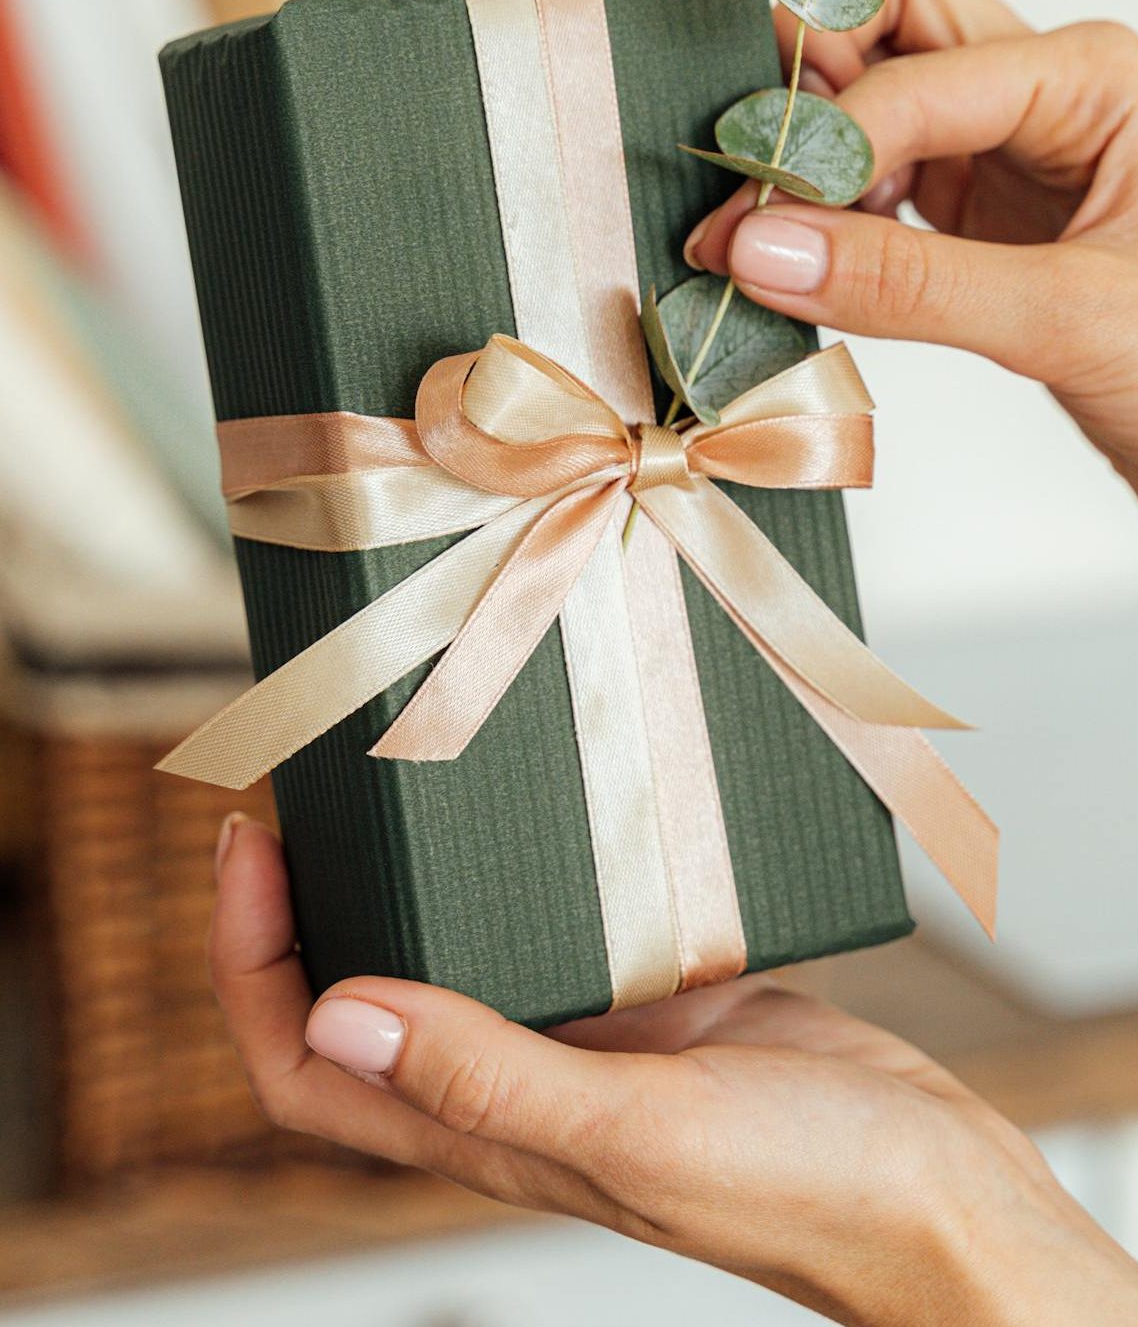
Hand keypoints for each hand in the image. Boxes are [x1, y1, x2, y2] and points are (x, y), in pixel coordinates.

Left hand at [212, 813, 1137, 1326]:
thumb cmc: (800, 1191)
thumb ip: (489, 1075)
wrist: (931, 1192)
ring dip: (407, 878)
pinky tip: (535, 807)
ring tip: (397, 777)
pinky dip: (521, 869)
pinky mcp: (646, 997)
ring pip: (452, 951)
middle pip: (360, 994)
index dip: (251, 964)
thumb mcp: (633, 1128)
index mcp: (482, 1131)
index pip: (305, 1063)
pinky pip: (553, 926)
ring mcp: (579, 1035)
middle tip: (305, 787)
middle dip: (310, 899)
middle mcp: (512, 1080)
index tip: (252, 846)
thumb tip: (336, 1011)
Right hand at [684, 0, 1137, 491]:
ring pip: (875, 79)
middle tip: (747, 169)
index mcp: (1093, 79)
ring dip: (809, 137)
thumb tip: (766, 252)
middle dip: (806, 70)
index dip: (821, 144)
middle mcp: (1044, 89)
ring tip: (761, 229)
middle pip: (892, 7)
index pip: (917, 73)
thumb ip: (916, 288)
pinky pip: (879, 169)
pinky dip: (828, 204)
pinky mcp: (978, 204)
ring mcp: (1008, 143)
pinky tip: (807, 258)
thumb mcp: (1071, 322)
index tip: (744, 225)